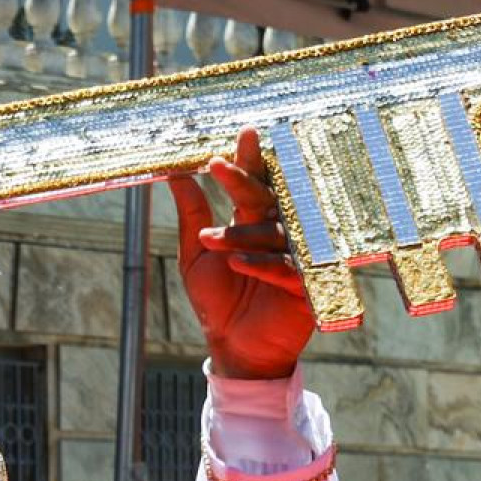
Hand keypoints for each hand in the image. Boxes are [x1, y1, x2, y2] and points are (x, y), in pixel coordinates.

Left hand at [168, 127, 314, 379]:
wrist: (233, 345)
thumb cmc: (218, 299)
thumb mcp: (195, 254)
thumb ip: (191, 214)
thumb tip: (174, 174)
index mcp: (256, 221)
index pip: (255, 184)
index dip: (249, 160)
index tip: (241, 134)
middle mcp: (280, 233)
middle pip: (268, 200)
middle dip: (245, 182)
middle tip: (220, 166)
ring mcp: (297, 257)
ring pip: (275, 234)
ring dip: (243, 234)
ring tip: (212, 241)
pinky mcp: (306, 286)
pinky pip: (287, 269)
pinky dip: (262, 264)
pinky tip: (237, 263)